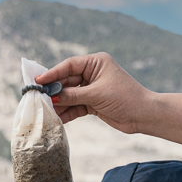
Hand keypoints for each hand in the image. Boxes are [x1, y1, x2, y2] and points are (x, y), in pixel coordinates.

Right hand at [36, 52, 151, 133]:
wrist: (143, 116)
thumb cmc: (125, 98)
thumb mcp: (96, 95)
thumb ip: (73, 95)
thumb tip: (53, 96)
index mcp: (95, 63)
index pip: (69, 66)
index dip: (52, 73)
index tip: (38, 81)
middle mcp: (92, 74)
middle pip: (66, 81)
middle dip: (54, 91)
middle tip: (38, 98)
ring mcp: (92, 89)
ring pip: (70, 95)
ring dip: (59, 104)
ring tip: (45, 111)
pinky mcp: (93, 103)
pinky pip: (75, 106)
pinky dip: (67, 112)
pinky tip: (57, 119)